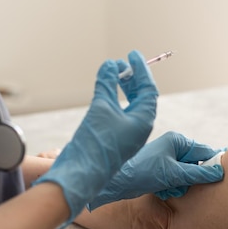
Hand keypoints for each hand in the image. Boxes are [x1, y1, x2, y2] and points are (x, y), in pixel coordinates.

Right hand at [33, 50, 157, 225]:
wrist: (79, 174)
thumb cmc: (94, 143)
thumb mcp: (101, 107)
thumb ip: (107, 83)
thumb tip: (111, 64)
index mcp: (144, 121)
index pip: (148, 89)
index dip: (141, 69)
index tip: (132, 54)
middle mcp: (139, 128)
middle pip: (141, 96)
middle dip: (133, 77)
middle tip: (123, 61)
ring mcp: (127, 135)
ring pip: (130, 105)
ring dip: (123, 87)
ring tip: (114, 72)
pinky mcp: (114, 140)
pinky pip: (119, 114)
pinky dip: (113, 99)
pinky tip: (104, 92)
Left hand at [87, 131, 224, 210]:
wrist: (117, 182)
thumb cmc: (143, 173)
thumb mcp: (174, 174)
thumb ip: (198, 173)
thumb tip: (219, 172)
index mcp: (177, 140)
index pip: (204, 151)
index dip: (212, 165)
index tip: (221, 177)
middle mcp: (172, 146)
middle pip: (195, 165)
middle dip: (190, 179)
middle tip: (182, 186)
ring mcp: (165, 157)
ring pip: (185, 174)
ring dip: (180, 185)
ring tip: (169, 189)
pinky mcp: (159, 169)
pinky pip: (175, 179)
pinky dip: (171, 187)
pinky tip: (162, 191)